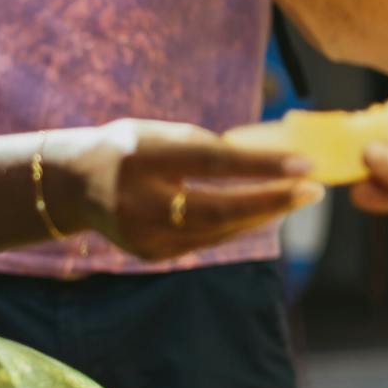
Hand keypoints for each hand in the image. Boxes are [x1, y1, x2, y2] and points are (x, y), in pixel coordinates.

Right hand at [53, 119, 319, 260]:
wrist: (75, 184)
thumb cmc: (128, 148)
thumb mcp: (159, 134)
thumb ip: (206, 146)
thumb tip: (269, 159)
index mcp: (140, 158)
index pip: (210, 162)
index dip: (260, 165)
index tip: (304, 164)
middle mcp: (138, 201)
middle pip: (218, 208)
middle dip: (272, 200)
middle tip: (313, 190)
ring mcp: (143, 234)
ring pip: (218, 231)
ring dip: (262, 215)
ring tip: (295, 198)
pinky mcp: (150, 253)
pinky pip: (206, 242)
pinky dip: (237, 227)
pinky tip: (262, 214)